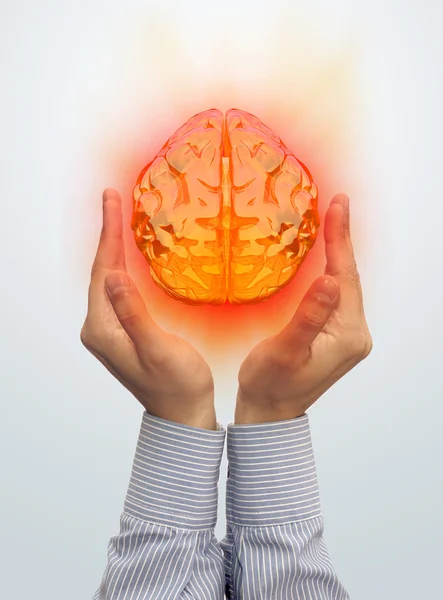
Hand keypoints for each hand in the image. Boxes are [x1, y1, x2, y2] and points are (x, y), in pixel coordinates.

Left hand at [80, 189, 216, 429]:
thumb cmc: (176, 385)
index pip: (102, 271)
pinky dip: (125, 265)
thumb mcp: (156, 349)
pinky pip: (119, 289)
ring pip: (110, 278)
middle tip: (114, 198)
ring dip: (115, 247)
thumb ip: (134, 313)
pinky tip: (131, 255)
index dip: (108, 233)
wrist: (183, 413)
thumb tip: (113, 277)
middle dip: (108, 233)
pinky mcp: (123, 330)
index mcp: (103, 329)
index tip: (111, 200)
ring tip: (120, 217)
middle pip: (102, 270)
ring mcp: (110, 329)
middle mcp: (100, 327)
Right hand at [235, 193, 372, 423]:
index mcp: (348, 335)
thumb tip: (328, 281)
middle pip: (349, 277)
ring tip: (330, 221)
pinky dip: (329, 271)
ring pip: (343, 285)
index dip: (340, 238)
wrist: (268, 413)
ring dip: (336, 253)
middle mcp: (354, 333)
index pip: (346, 277)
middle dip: (341, 240)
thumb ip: (309, 317)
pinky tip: (321, 258)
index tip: (338, 205)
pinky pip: (334, 295)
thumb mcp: (286, 351)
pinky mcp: (333, 335)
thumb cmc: (270, 386)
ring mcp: (345, 335)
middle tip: (335, 203)